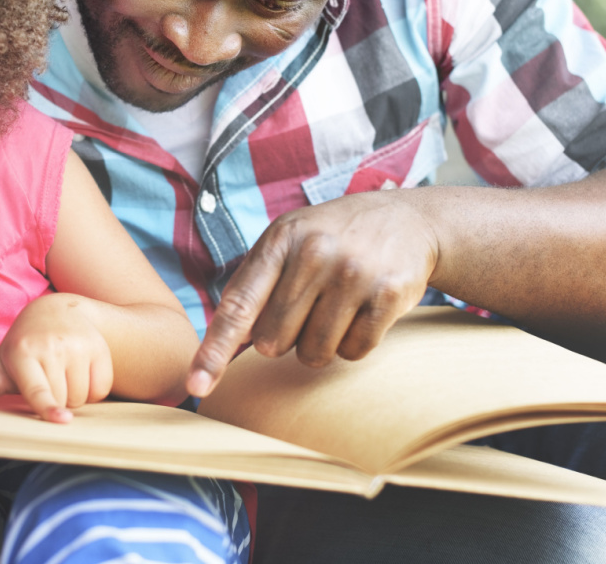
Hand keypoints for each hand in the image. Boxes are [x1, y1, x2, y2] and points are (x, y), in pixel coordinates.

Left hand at [0, 294, 113, 422]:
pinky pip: (101, 387)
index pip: (38, 389)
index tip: (61, 420)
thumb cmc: (23, 347)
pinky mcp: (99, 347)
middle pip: (62, 400)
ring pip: (83, 396)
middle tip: (47, 383)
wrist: (55, 311)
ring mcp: (78, 345)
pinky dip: (93, 389)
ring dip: (75, 397)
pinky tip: (80, 373)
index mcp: (24, 354)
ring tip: (62, 377)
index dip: (48, 407)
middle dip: (56, 403)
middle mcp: (52, 347)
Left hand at [187, 191, 437, 395]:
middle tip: (309, 305)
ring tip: (336, 307)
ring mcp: (353, 274)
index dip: (215, 350)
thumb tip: (231, 341)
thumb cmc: (334, 237)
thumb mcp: (289, 239)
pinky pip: (353, 352)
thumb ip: (253, 283)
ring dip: (320, 344)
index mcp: (281, 239)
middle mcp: (315, 253)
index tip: (196, 385)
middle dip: (285, 337)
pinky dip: (353, 343)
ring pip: (314, 353)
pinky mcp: (388, 296)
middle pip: (275, 341)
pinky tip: (363, 310)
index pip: (238, 306)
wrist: (410, 220)